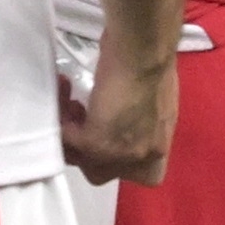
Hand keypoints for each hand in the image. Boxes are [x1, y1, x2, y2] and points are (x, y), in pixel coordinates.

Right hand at [62, 43, 176, 186]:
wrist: (143, 49)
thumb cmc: (150, 61)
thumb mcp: (153, 102)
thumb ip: (141, 122)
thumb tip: (122, 121)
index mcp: (161, 145)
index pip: (142, 175)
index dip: (119, 158)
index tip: (107, 133)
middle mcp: (145, 156)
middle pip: (105, 173)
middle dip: (89, 150)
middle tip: (82, 119)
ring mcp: (121, 155)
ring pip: (84, 163)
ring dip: (72, 137)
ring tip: (70, 105)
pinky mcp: (97, 144)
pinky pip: (69, 142)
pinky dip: (63, 120)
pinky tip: (66, 94)